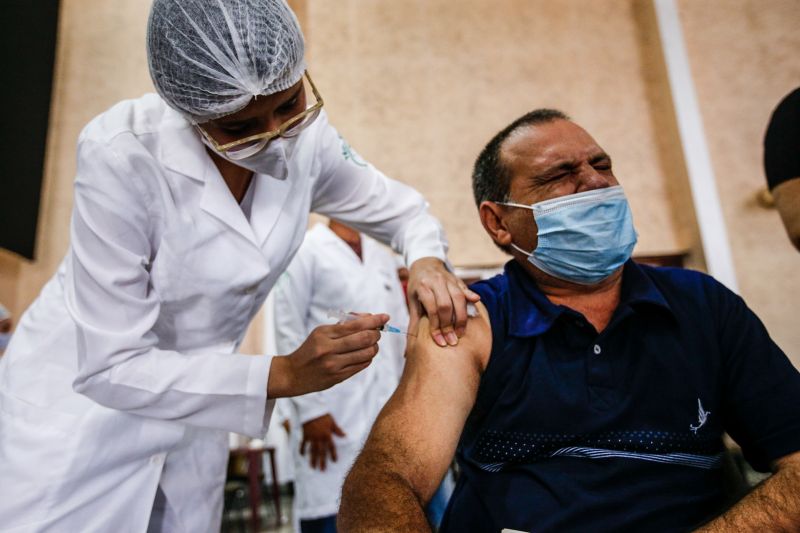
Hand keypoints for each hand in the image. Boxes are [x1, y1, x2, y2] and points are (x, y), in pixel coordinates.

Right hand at [268, 313, 388, 397]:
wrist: (292, 374)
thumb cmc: (310, 350)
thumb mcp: (321, 333)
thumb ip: (343, 326)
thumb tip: (368, 319)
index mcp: (324, 334)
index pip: (356, 325)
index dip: (374, 320)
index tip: (385, 316)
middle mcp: (328, 349)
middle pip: (364, 338)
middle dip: (376, 333)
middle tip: (378, 331)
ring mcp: (334, 365)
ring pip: (367, 353)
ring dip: (374, 346)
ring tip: (372, 344)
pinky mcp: (338, 377)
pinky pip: (362, 365)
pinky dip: (368, 357)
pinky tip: (364, 354)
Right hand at [301, 414, 345, 470]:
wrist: (311, 410)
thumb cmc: (323, 415)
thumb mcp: (332, 422)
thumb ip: (337, 430)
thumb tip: (344, 436)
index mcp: (327, 435)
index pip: (331, 447)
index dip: (333, 454)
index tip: (334, 461)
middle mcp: (319, 438)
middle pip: (321, 452)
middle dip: (322, 461)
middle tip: (322, 470)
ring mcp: (311, 438)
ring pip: (312, 451)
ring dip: (312, 459)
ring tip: (312, 467)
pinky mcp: (305, 436)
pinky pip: (303, 444)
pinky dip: (302, 450)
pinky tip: (302, 456)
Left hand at [407, 257, 480, 346]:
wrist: (425, 264)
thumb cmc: (418, 286)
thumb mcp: (412, 301)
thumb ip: (414, 321)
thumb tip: (406, 349)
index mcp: (423, 287)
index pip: (431, 309)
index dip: (436, 327)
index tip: (440, 341)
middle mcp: (436, 281)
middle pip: (446, 305)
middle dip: (449, 325)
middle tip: (452, 340)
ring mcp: (448, 279)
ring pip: (458, 298)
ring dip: (461, 317)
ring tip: (461, 332)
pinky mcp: (457, 279)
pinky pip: (465, 289)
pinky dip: (471, 296)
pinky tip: (476, 303)